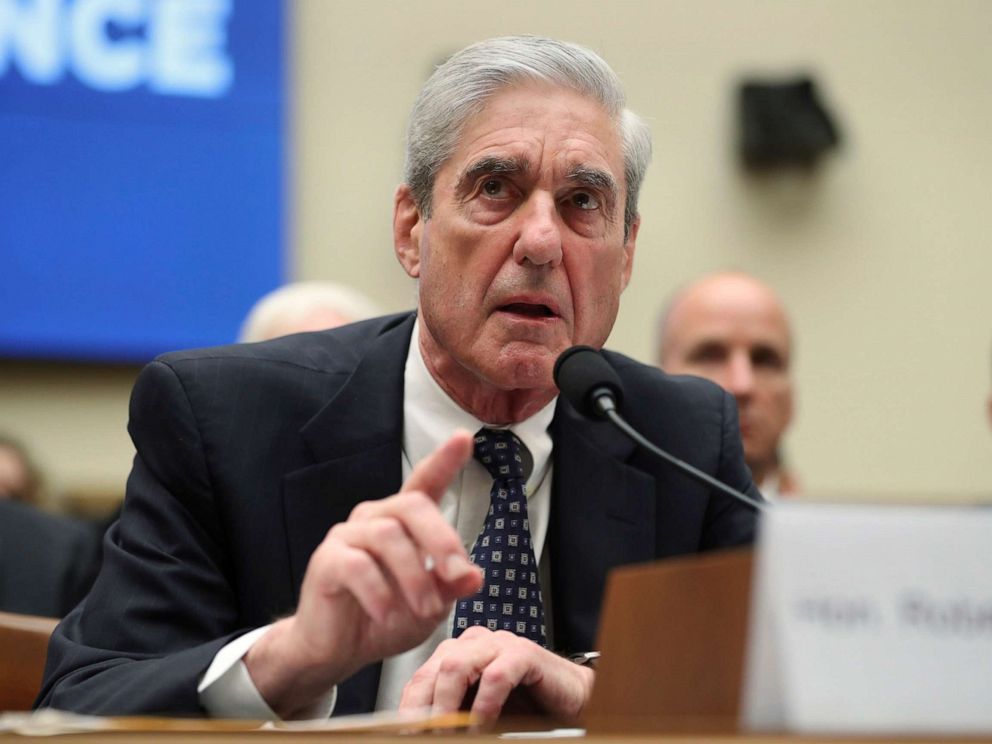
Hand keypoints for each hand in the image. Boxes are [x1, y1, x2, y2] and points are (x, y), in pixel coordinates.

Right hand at [245, 430, 482, 718]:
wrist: (339, 651)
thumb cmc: (387, 619)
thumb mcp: (430, 606)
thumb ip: (450, 587)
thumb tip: (475, 576)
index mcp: (403, 521)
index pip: (425, 481)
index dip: (444, 459)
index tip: (464, 438)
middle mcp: (375, 518)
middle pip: (411, 505)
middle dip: (441, 540)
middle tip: (458, 576)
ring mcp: (348, 536)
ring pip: (387, 536)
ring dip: (414, 576)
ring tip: (425, 610)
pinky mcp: (326, 561)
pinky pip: (356, 565)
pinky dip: (379, 592)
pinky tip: (388, 615)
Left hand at [399, 627, 594, 728]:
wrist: (571, 701)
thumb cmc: (526, 707)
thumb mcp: (478, 714)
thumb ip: (453, 717)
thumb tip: (424, 734)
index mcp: (459, 653)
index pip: (421, 677)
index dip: (409, 708)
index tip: (403, 734)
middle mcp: (475, 643)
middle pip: (433, 669)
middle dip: (423, 709)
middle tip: (424, 736)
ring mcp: (500, 644)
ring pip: (457, 666)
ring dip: (448, 707)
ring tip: (450, 733)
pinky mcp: (524, 653)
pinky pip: (495, 676)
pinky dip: (485, 707)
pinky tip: (484, 726)